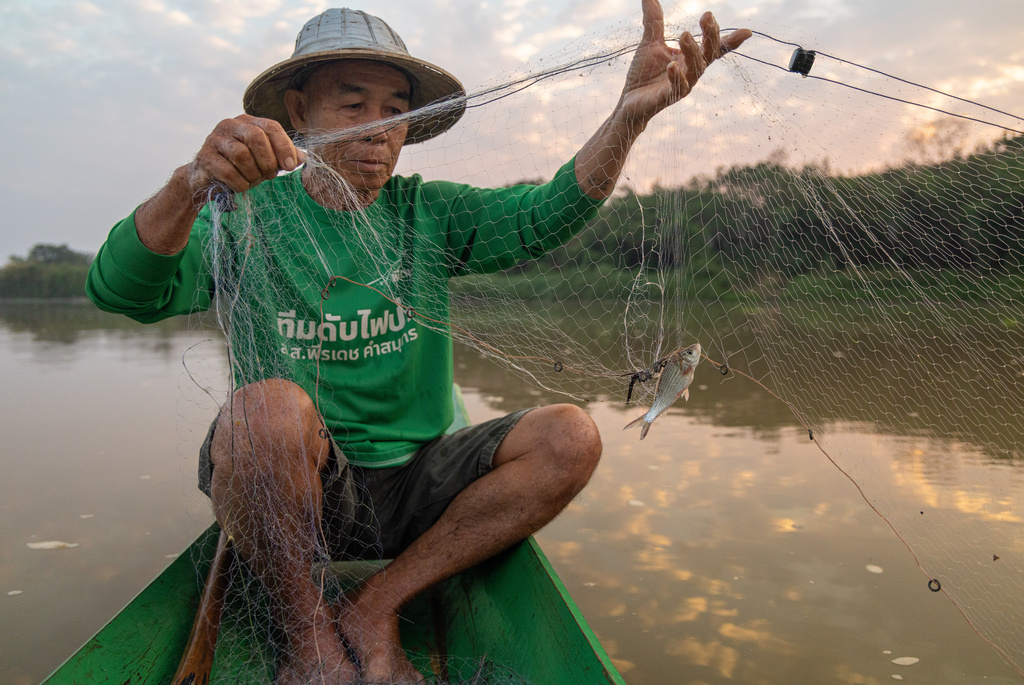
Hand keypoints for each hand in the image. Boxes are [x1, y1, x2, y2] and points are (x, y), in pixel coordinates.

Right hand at [186, 114, 304, 198]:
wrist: (209, 178)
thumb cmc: (243, 167)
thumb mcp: (266, 160)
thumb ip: (285, 156)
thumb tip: (304, 158)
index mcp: (249, 122)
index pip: (271, 127)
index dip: (283, 146)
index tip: (290, 166)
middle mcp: (230, 125)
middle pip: (256, 137)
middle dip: (267, 161)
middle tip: (269, 176)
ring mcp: (215, 139)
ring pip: (241, 155)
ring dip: (253, 174)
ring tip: (253, 180)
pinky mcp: (204, 157)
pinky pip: (228, 171)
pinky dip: (239, 183)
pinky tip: (240, 186)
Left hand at [617, 2, 750, 125]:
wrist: (628, 100)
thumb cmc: (644, 73)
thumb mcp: (650, 43)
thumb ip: (654, 21)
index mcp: (690, 58)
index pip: (714, 48)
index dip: (731, 41)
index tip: (747, 32)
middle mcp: (691, 72)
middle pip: (708, 54)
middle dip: (710, 36)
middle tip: (706, 17)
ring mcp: (682, 86)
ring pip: (695, 69)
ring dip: (692, 52)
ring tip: (685, 35)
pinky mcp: (667, 98)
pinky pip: (678, 88)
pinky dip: (677, 76)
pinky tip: (672, 65)